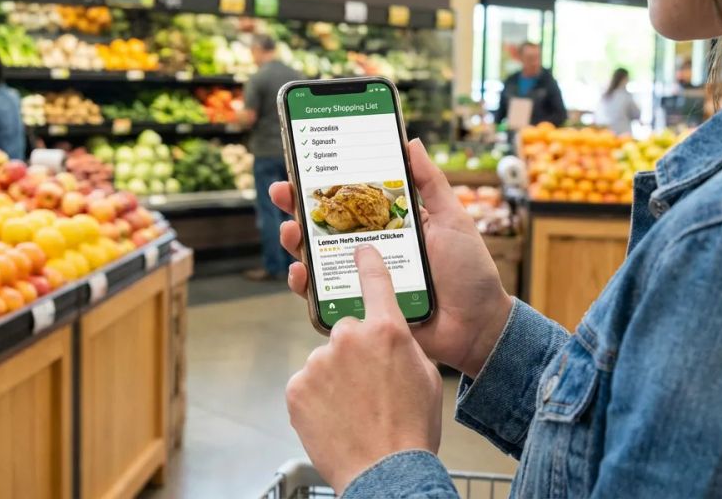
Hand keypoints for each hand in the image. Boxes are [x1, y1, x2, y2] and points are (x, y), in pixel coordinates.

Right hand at [271, 139, 512, 377]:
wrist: (478, 326)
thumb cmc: (469, 272)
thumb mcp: (452, 219)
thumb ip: (431, 183)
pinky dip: (305, 285)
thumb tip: (412, 141)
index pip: (349, 199)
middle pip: (324, 225)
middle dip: (297, 208)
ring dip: (295, 242)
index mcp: (388, 224)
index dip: (323, 183)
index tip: (302, 165)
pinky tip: (299, 272)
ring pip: (317, 257)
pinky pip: (323, 296)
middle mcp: (369, 249)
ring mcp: (361, 278)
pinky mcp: (358, 307)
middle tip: (283, 193)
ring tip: (290, 231)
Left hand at [286, 245, 442, 494]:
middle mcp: (349, 338)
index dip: (367, 262)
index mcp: (387, 331)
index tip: (359, 250)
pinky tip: (335, 417)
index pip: (375, 281)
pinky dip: (317, 397)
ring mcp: (319, 361)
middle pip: (346, 331)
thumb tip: (390, 335)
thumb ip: (403, 346)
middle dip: (354, 353)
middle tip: (368, 386)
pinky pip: (307, 383)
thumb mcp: (425, 377)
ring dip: (335, 378)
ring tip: (353, 410)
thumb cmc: (411, 429)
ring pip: (325, 360)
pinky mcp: (297, 386)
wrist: (385, 472)